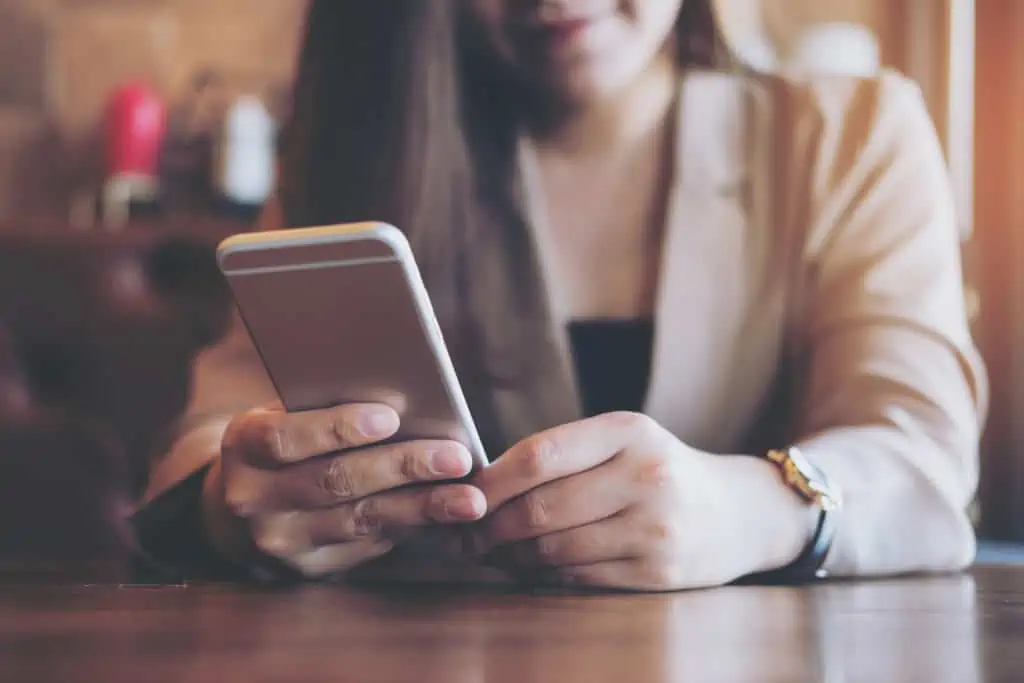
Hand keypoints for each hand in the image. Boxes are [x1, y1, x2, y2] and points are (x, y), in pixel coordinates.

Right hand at [203, 403, 486, 577]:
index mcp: (243, 447)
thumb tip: (405, 393)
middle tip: (456, 457)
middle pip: (335, 481)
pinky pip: (371, 545)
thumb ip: (324, 404)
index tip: (390, 417)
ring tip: (470, 499)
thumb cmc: (281, 441)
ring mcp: (282, 541)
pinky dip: (416, 529)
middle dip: (403, 467)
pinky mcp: (310, 568)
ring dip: (422, 507)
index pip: (286, 438)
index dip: (337, 428)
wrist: (238, 509)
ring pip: (360, 519)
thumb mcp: (283, 415)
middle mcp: (254, 499)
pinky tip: (451, 520)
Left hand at [469, 412, 808, 590]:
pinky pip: (579, 576)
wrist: (740, 513)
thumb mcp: (623, 441)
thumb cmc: (660, 471)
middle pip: (541, 508)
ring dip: (512, 555)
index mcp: (629, 431)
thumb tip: (480, 485)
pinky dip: (544, 574)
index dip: (490, 481)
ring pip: (555, 548)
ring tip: (492, 551)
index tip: (462, 495)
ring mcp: (656, 527)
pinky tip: (530, 566)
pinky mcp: (659, 571)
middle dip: (491, 526)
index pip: (540, 454)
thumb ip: (562, 454)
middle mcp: (646, 475)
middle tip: (465, 535)